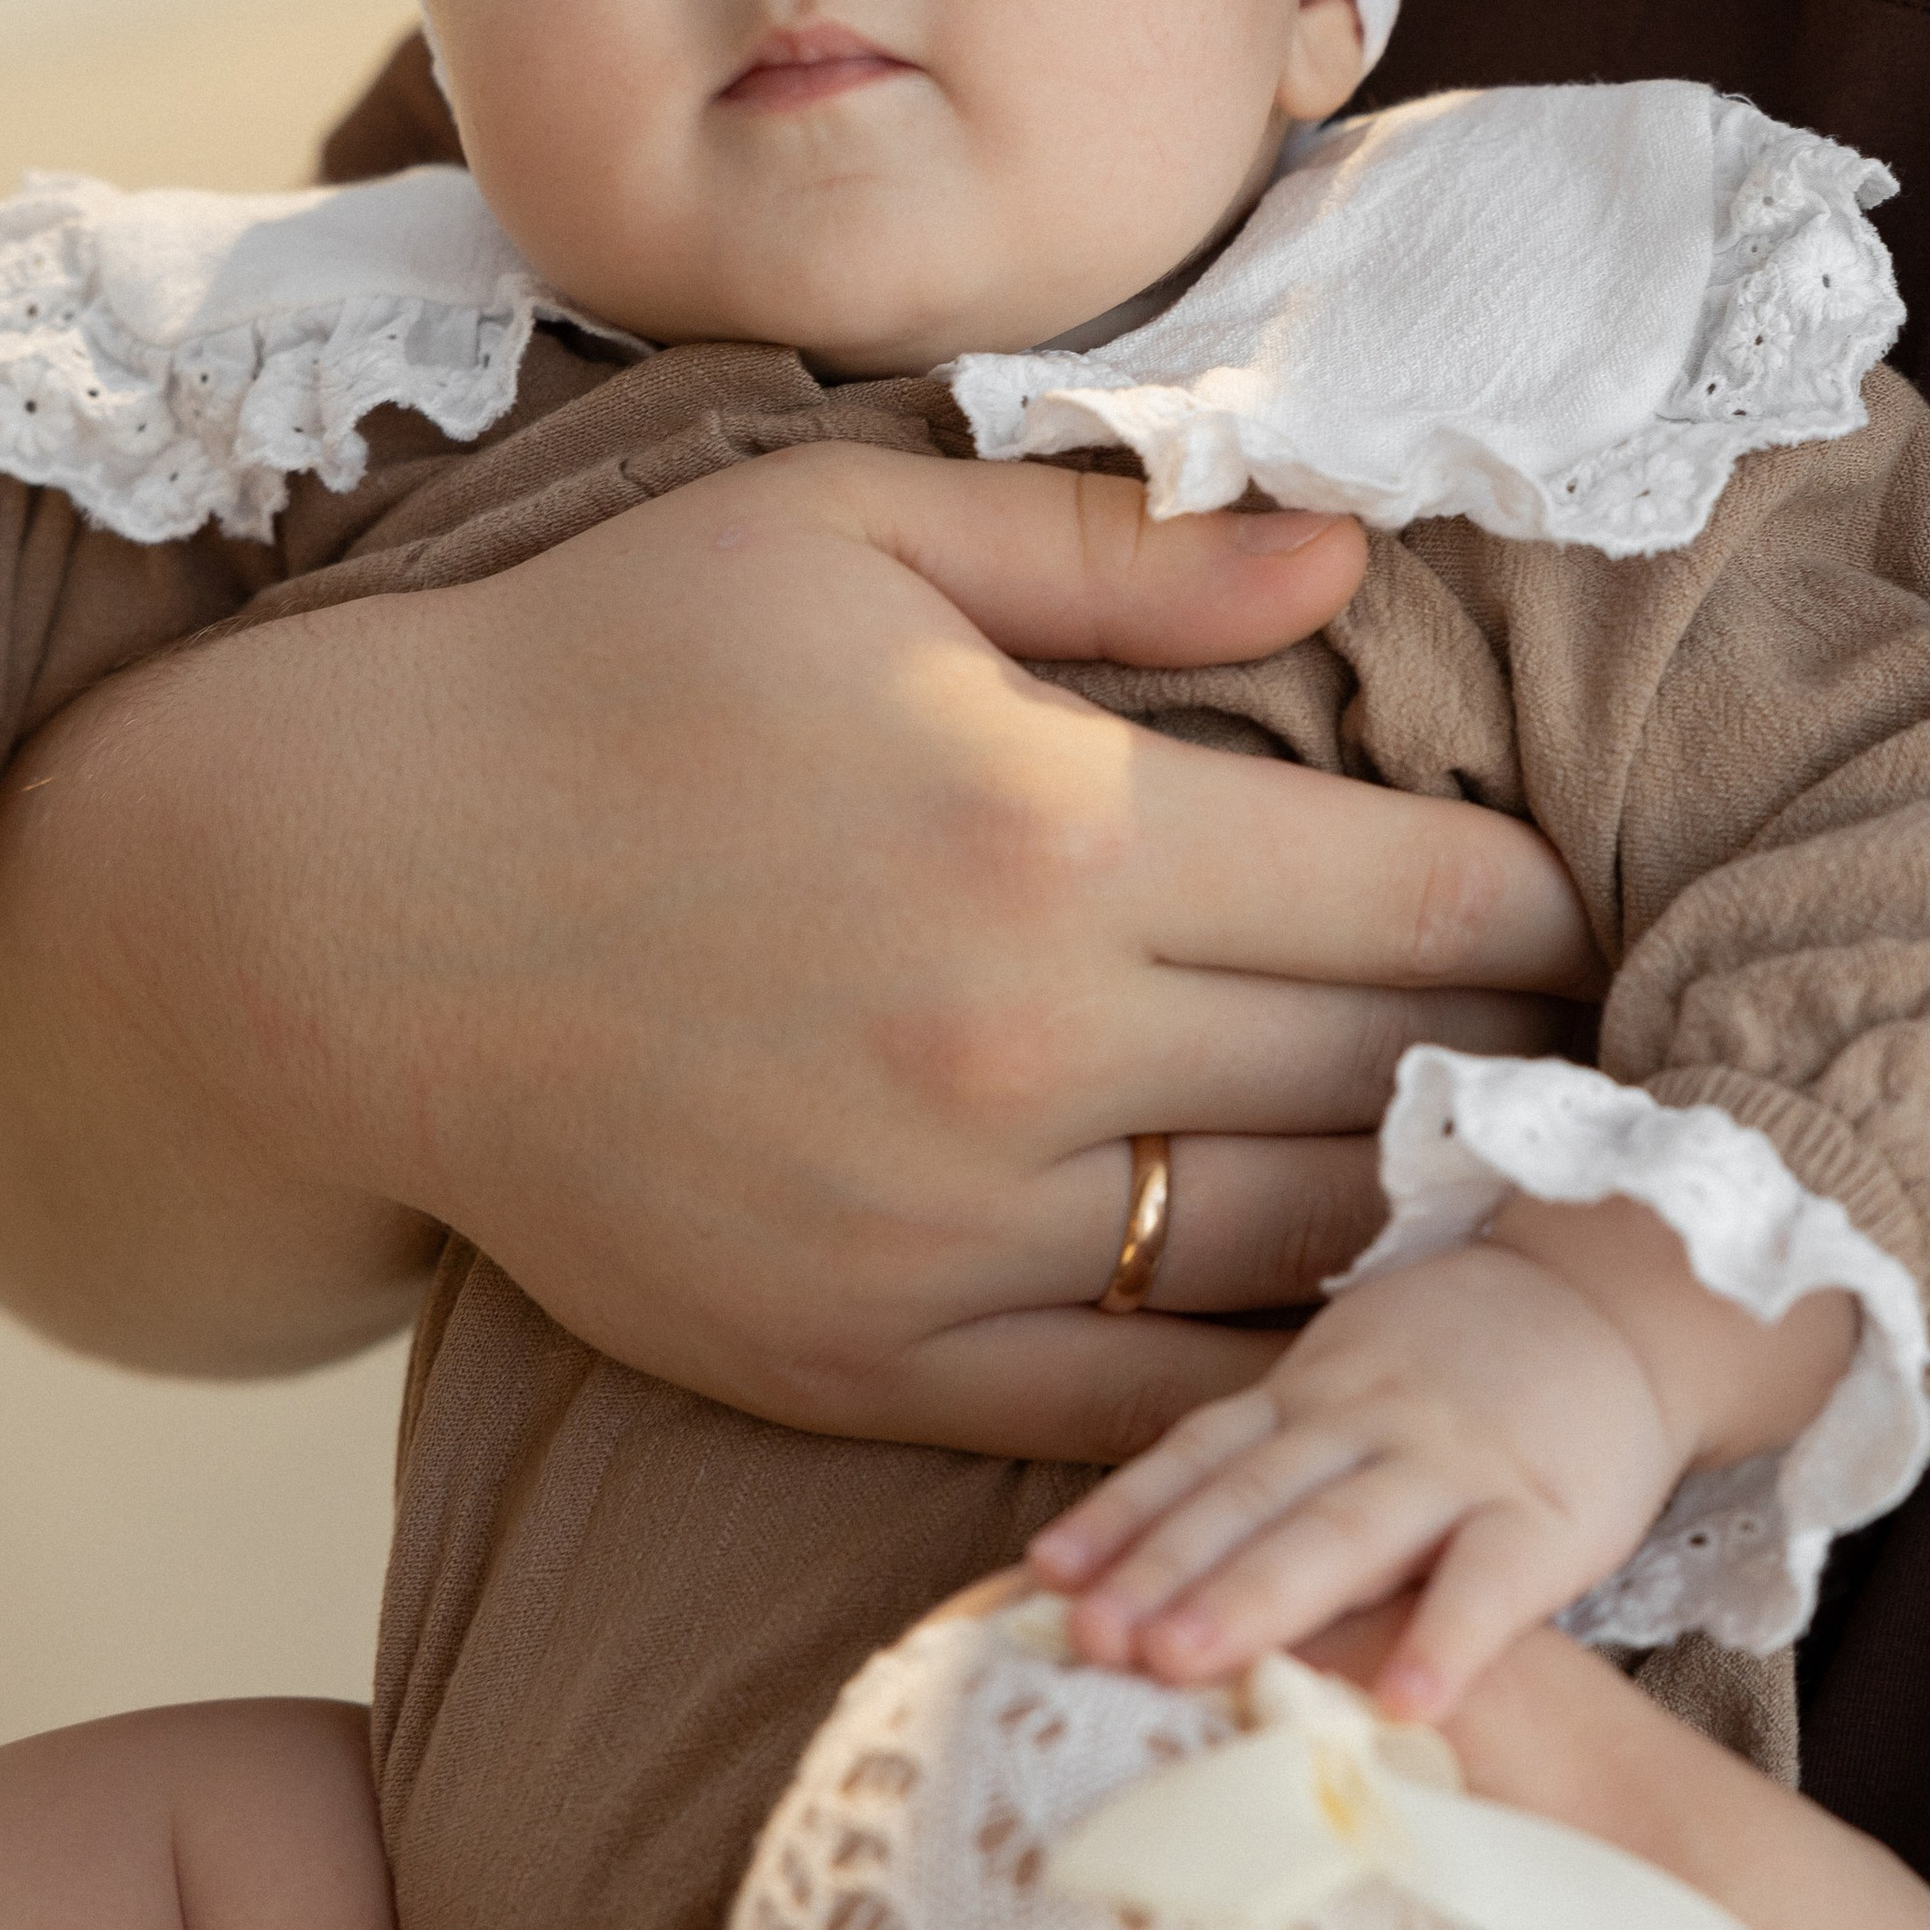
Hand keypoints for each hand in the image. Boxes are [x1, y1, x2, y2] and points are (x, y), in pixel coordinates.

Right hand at [0, 447, 1587, 1442]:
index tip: (1577, 896)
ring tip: (1490, 1169)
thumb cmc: (606, 673)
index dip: (1537, 904)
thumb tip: (1351, 554)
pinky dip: (1262, 1370)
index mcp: (1054, 824)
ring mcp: (946, 1232)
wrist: (349, 906)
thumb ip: (1120, 549)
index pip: (1419, 897)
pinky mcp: (861, 1360)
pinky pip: (1136, 1399)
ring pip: (1297, 1250)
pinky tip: (1335, 1321)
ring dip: (1423, 1213)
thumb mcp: (849, 530)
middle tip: (1580, 1039)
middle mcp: (1027, 1047)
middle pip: (1389, 1078)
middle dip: (1515, 1055)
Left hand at [1034, 1240, 1681, 1712]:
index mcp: (1311, 1400)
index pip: (1200, 1458)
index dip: (1122, 1517)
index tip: (1041, 1581)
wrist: (1620, 1299)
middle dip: (1164, 1568)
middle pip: (1251, 1499)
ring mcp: (1456, 1465)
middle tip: (1090, 1637)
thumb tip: (1141, 1565)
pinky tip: (1405, 1706)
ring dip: (1261, 1595)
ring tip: (1185, 1664)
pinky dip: (1447, 1637)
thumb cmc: (1465, 1369)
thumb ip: (1270, 1462)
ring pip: (1345, 1531)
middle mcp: (1366, 1424)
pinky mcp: (1546, 1515)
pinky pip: (1492, 1580)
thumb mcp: (1350, 1387)